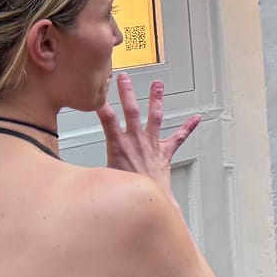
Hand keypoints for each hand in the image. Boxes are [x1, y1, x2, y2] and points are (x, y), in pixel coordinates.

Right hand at [97, 73, 200, 193]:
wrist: (151, 199)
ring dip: (156, 100)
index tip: (96, 92)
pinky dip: (187, 127)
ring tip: (158, 85)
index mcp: (119, 146)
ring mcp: (152, 145)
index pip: (107, 120)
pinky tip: (196, 118)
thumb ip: (96, 168)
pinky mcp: (165, 153)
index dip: (101, 105)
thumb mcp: (106, 177)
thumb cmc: (127, 190)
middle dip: (127, 93)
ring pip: (155, 118)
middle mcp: (136, 141)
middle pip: (131, 111)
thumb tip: (81, 172)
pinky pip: (179, 138)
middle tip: (124, 78)